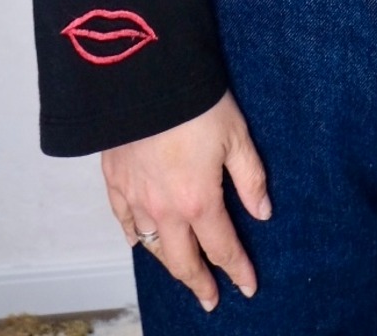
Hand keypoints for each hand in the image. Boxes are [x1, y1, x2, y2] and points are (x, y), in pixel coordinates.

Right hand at [101, 89, 271, 309]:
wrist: (145, 76)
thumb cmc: (195, 103)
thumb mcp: (237, 136)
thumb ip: (250, 178)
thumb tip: (262, 213)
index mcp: (198, 200)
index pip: (222, 248)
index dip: (237, 270)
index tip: (247, 287)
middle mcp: (163, 210)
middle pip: (182, 261)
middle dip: (199, 282)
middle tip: (210, 299)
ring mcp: (135, 198)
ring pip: (152, 247)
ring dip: (169, 263)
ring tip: (182, 271)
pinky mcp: (114, 181)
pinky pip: (123, 222)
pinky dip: (134, 237)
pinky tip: (139, 241)